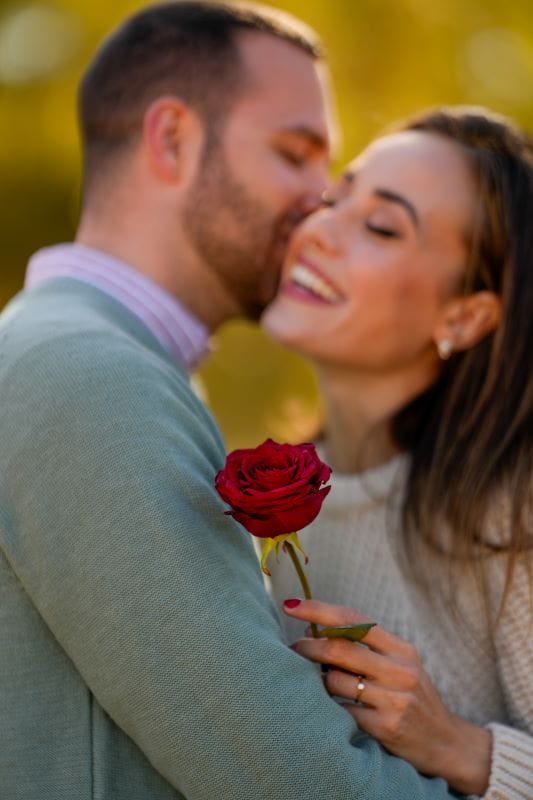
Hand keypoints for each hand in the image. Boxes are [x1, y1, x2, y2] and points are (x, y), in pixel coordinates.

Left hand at [284, 598, 491, 795]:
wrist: (447, 744)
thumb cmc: (414, 698)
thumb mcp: (401, 666)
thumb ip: (366, 647)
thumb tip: (315, 630)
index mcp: (402, 649)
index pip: (353, 620)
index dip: (318, 610)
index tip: (292, 606)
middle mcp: (400, 671)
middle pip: (339, 649)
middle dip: (308, 647)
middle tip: (293, 649)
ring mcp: (394, 700)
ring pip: (334, 681)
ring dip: (318, 682)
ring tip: (320, 684)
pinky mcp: (385, 728)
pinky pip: (341, 711)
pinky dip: (330, 708)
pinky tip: (333, 711)